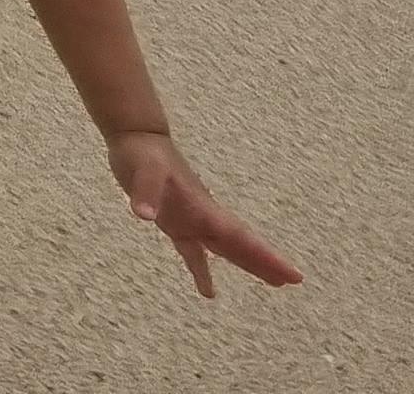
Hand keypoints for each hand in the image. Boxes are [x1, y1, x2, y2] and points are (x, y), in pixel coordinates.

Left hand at [111, 133, 300, 298]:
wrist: (134, 137)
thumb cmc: (142, 152)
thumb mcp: (143, 170)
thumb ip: (146, 192)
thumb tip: (145, 217)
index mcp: (203, 208)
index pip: (240, 237)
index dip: (266, 256)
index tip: (294, 273)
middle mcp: (202, 216)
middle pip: (240, 244)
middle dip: (266, 262)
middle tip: (294, 281)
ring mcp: (190, 220)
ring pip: (225, 248)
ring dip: (247, 265)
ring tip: (274, 283)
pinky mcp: (174, 222)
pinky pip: (193, 252)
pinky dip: (201, 270)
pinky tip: (208, 291)